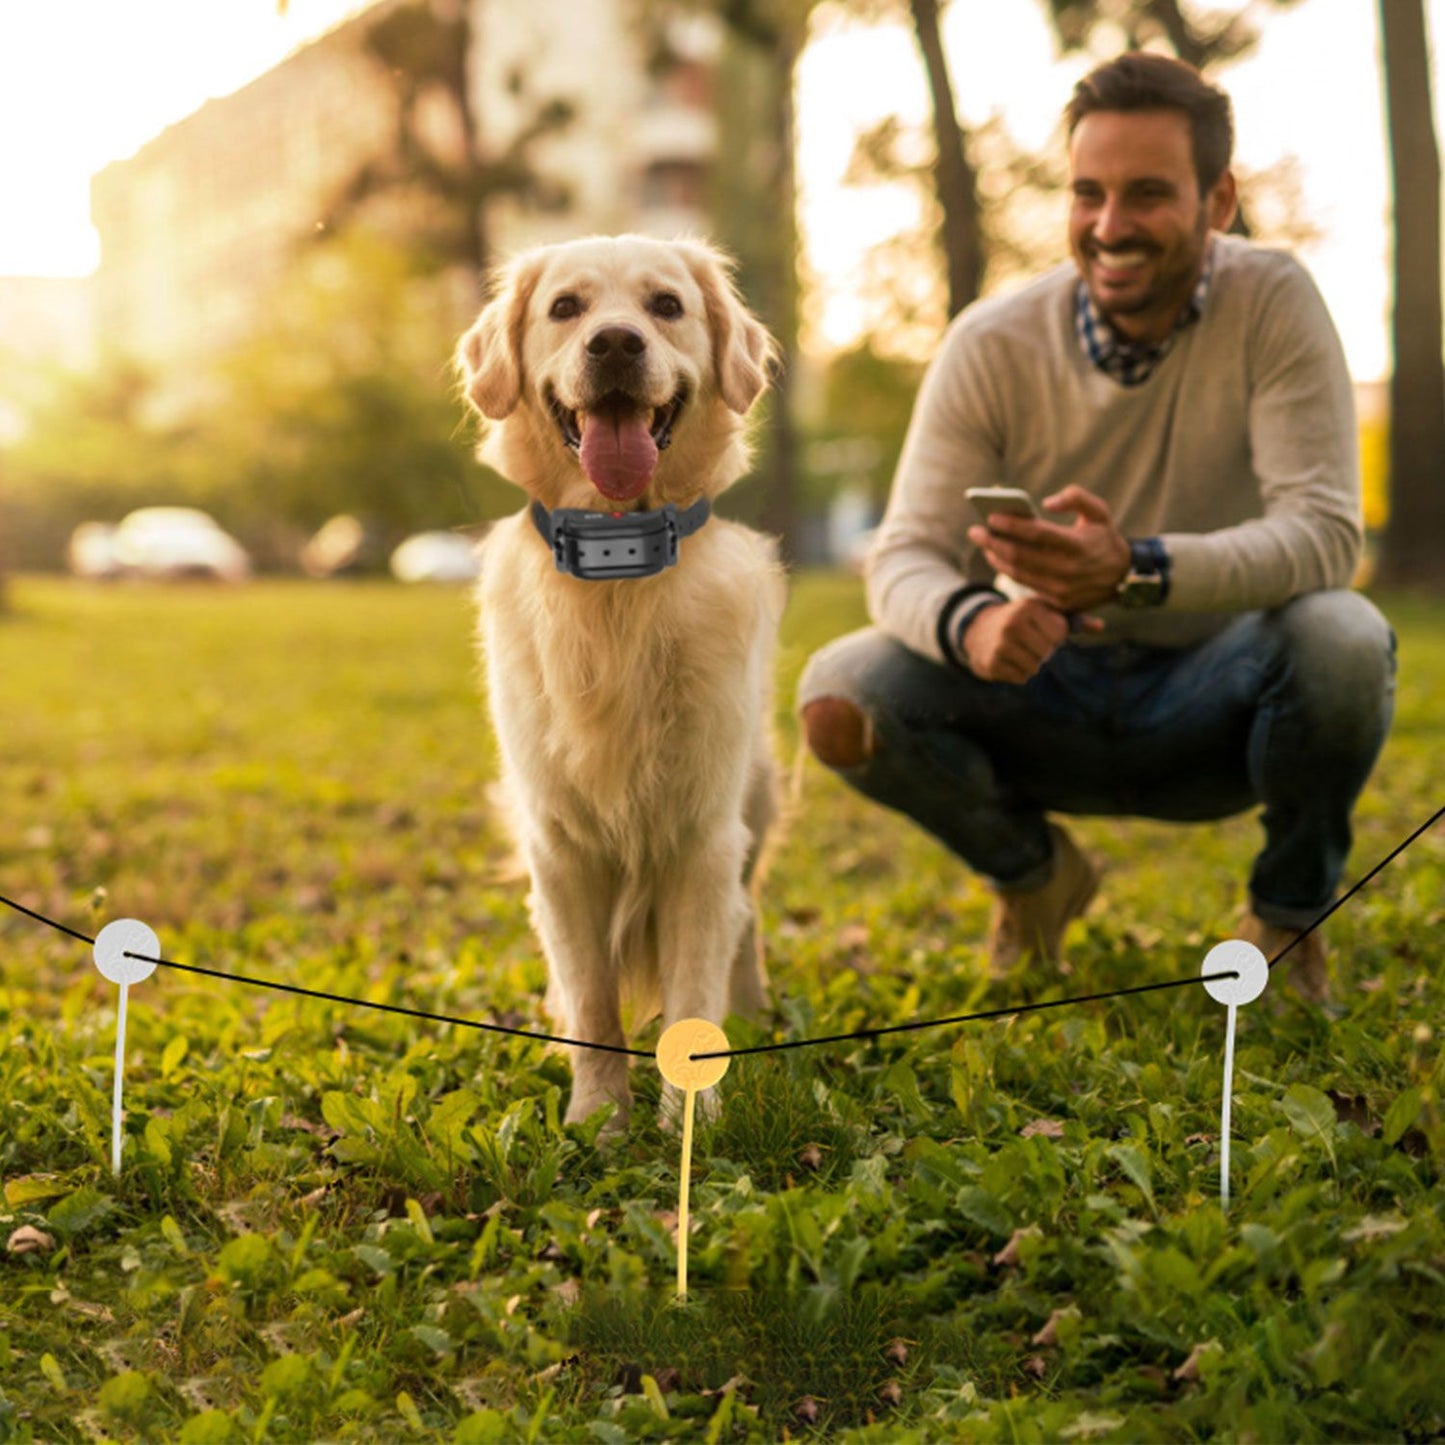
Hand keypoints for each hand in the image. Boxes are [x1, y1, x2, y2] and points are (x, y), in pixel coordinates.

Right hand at [961, 597, 1101, 683]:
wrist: (976, 631)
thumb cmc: (1020, 620)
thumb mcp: (1042, 612)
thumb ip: (1072, 619)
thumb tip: (1101, 627)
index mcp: (1027, 607)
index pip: (1059, 634)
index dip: (1054, 636)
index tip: (1040, 630)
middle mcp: (1012, 624)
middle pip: (1047, 652)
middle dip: (1042, 651)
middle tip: (1029, 643)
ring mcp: (1000, 645)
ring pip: (1034, 667)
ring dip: (1031, 663)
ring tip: (1019, 652)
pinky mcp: (992, 663)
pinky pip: (1021, 678)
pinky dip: (1019, 673)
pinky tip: (1009, 661)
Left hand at [966, 485, 1130, 612]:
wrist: (1124, 577)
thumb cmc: (1105, 538)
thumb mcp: (1099, 512)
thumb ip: (1076, 497)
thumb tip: (1046, 503)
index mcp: (1078, 545)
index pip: (1036, 533)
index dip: (1010, 525)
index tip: (991, 516)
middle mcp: (1068, 570)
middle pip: (1019, 555)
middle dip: (992, 542)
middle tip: (975, 531)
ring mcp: (1061, 589)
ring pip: (1017, 573)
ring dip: (996, 557)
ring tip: (984, 543)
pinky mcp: (1057, 602)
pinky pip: (1025, 586)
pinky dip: (1008, 571)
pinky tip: (998, 558)